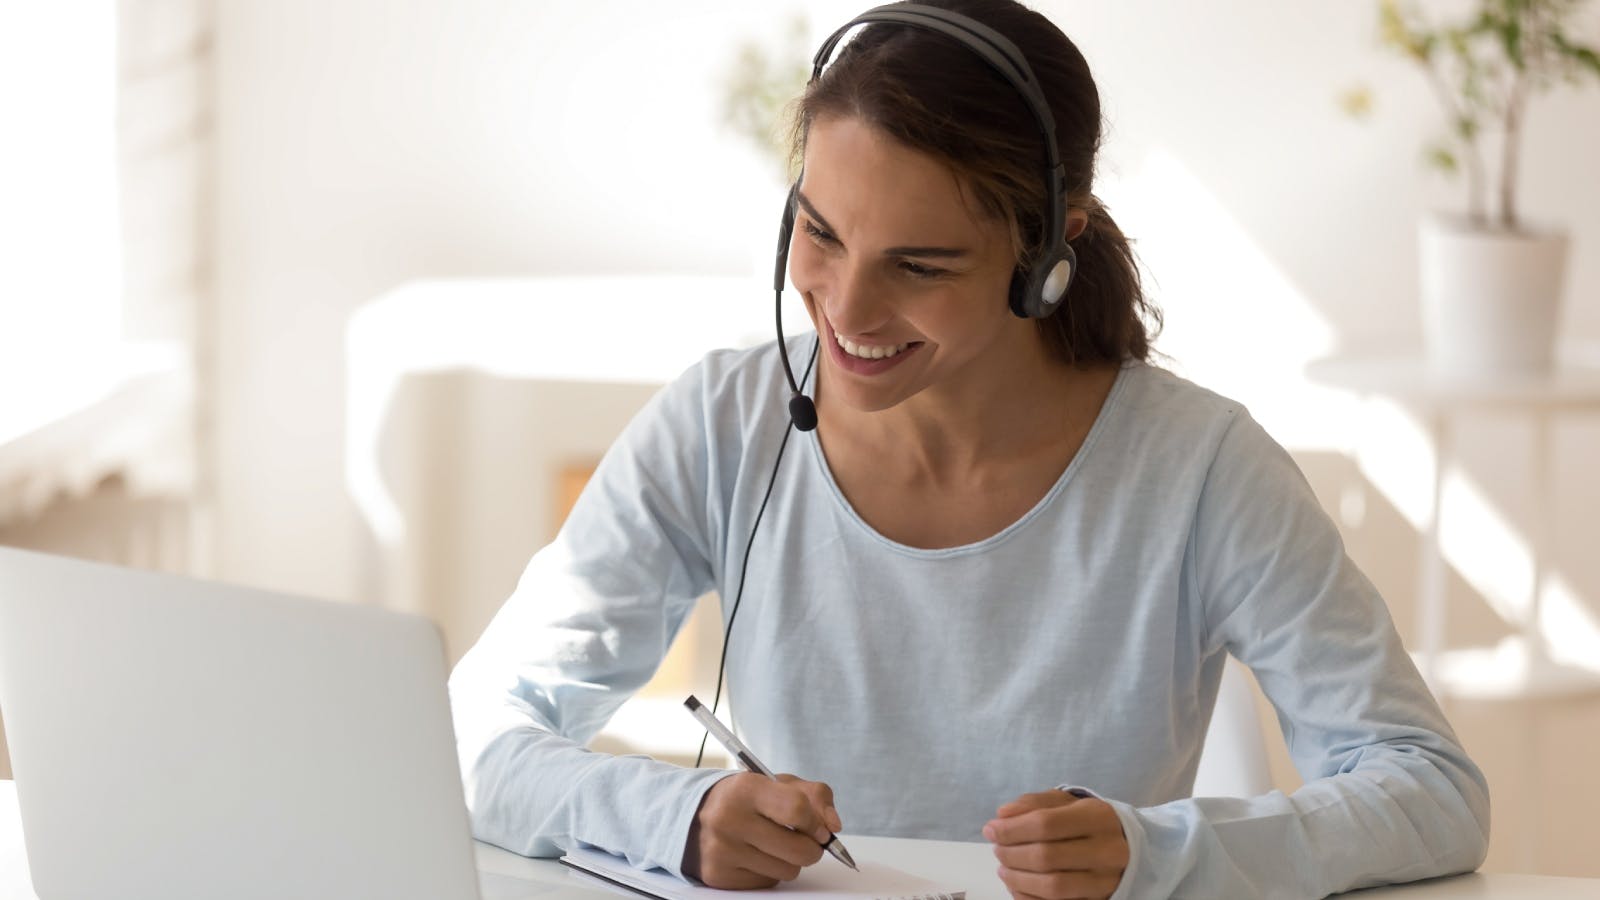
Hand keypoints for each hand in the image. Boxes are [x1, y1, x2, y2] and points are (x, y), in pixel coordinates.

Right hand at [683, 772, 841, 888]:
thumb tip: (833, 826)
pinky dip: (769, 871)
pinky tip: (754, 855)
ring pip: (788, 871)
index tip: (820, 828)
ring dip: (789, 861)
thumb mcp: (777, 783)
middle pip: (799, 850)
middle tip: (804, 840)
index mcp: (746, 788)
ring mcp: (722, 850)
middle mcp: (729, 819)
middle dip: (812, 848)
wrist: (692, 815)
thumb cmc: (744, 798)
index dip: (817, 823)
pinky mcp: (718, 875)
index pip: (797, 810)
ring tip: (772, 844)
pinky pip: (768, 882)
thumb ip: (814, 796)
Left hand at [984, 790, 1128, 899]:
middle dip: (1011, 854)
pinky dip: (1028, 896)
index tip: (990, 829)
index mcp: (1099, 817)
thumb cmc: (1087, 822)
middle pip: (1046, 857)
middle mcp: (1108, 851)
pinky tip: (1017, 885)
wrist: (1127, 848)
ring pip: (1052, 887)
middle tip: (996, 850)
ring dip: (1017, 878)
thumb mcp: (1066, 802)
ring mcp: (1106, 881)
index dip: (1011, 829)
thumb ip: (1034, 803)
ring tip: (1004, 868)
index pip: (1046, 824)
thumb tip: (1002, 816)